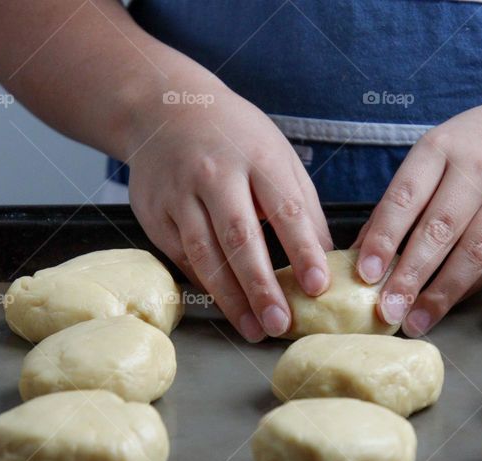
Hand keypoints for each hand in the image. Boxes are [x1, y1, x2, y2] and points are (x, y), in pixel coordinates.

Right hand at [127, 79, 331, 341]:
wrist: (165, 108)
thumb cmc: (236, 138)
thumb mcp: (278, 156)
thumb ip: (303, 207)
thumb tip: (327, 260)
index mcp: (257, 158)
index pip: (285, 210)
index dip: (303, 251)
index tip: (318, 287)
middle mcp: (215, 175)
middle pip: (239, 238)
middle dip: (261, 286)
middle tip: (281, 324)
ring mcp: (179, 194)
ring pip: (205, 255)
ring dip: (231, 299)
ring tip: (255, 330)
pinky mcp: (154, 213)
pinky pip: (182, 257)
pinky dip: (207, 286)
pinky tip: (228, 307)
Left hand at [353, 95, 481, 336]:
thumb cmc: (480, 145)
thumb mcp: (438, 153)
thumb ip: (404, 200)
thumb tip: (362, 252)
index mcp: (441, 147)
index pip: (405, 197)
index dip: (383, 238)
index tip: (365, 274)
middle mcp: (478, 167)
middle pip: (438, 229)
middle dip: (409, 276)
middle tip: (387, 311)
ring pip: (472, 252)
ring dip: (441, 293)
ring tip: (416, 321)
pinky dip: (470, 286)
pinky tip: (448, 303)